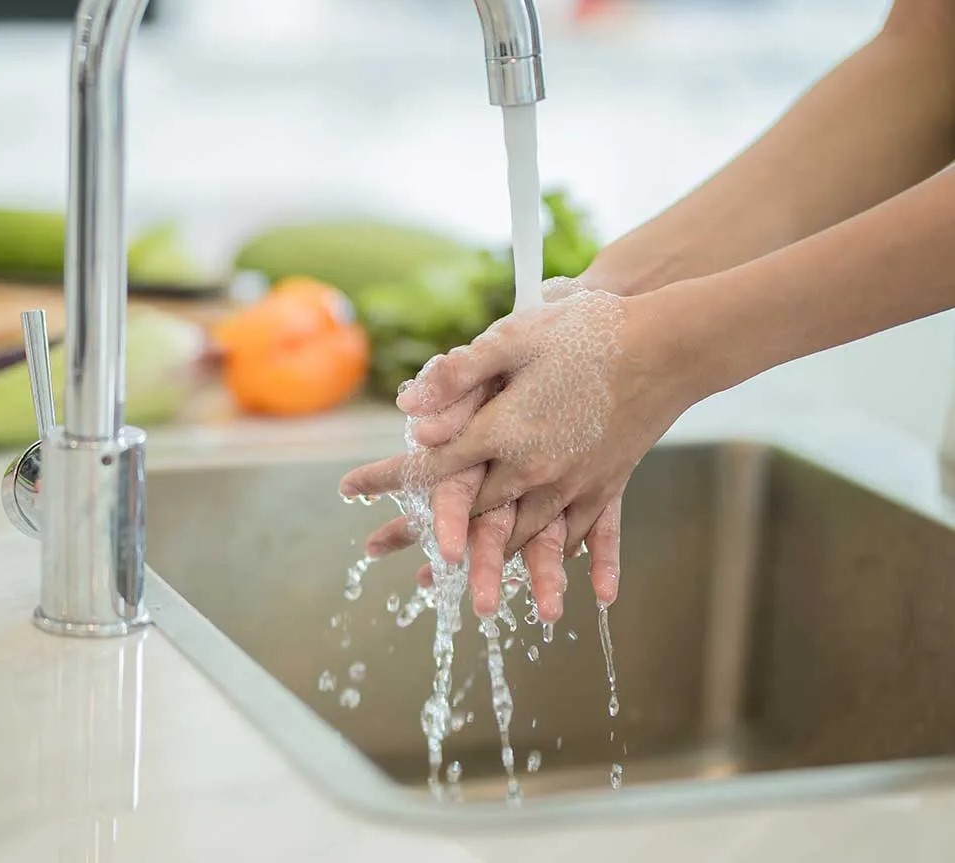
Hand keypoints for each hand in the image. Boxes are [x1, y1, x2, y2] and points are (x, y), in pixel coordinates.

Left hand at [343, 283, 697, 619]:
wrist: (671, 343)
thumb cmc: (587, 332)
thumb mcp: (515, 339)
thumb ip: (460, 374)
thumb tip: (409, 410)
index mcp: (504, 434)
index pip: (430, 466)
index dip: (386, 478)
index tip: (347, 490)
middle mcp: (535, 471)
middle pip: (471, 518)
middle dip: (422, 539)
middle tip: (378, 554)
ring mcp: (575, 484)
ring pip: (525, 540)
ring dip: (495, 573)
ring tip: (471, 606)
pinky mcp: (608, 484)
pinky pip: (586, 536)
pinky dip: (579, 565)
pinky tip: (586, 595)